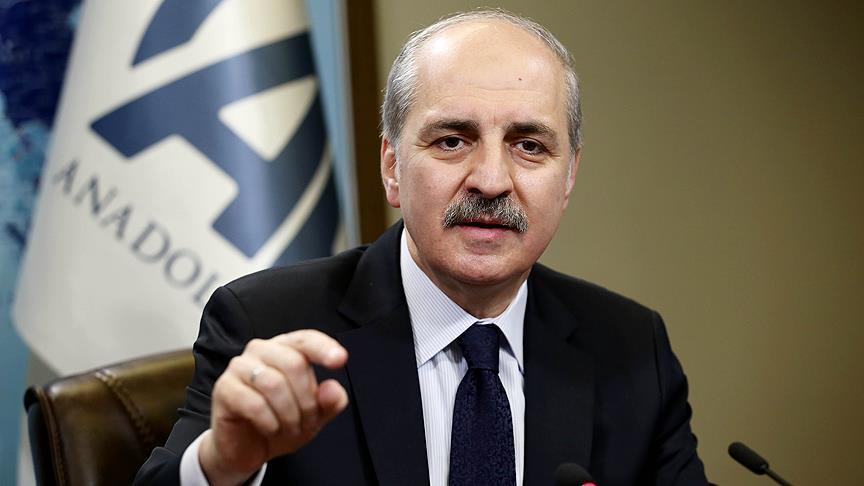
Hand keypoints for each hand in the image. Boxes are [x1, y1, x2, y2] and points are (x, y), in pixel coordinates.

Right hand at [199, 330, 348, 485]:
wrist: (245, 449)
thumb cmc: (280, 422)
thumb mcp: (314, 416)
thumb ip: (329, 402)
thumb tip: (334, 389)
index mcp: (285, 349)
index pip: (306, 339)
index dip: (323, 347)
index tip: (340, 359)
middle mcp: (261, 351)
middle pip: (294, 363)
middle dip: (306, 400)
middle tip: (306, 422)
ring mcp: (239, 367)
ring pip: (274, 384)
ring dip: (289, 414)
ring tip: (289, 428)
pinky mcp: (224, 388)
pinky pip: (254, 403)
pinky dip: (270, 422)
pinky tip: (271, 429)